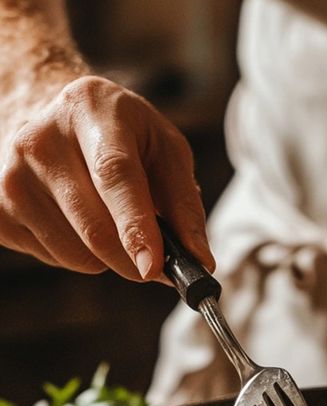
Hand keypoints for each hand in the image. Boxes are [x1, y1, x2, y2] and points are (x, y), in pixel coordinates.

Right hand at [0, 75, 213, 280]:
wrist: (50, 112)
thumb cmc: (121, 135)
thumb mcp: (165, 150)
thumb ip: (186, 205)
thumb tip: (200, 260)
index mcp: (92, 110)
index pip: (115, 175)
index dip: (136, 227)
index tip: (154, 267)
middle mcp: (41, 138)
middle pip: (95, 229)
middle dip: (135, 260)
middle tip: (154, 261)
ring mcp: (9, 173)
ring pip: (76, 253)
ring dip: (108, 258)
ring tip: (107, 218)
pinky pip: (53, 258)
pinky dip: (78, 255)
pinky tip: (75, 220)